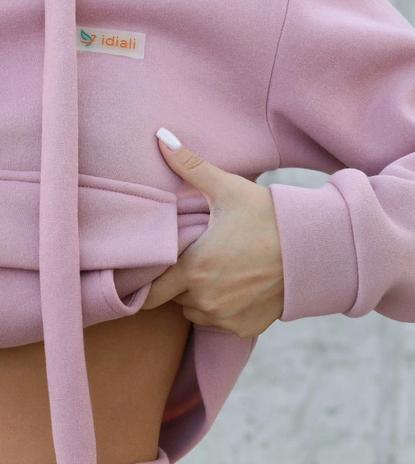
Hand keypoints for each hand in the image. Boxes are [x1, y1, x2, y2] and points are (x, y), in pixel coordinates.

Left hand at [141, 128, 283, 337]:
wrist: (316, 246)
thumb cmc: (269, 215)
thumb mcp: (229, 188)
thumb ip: (189, 166)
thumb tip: (160, 136)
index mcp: (192, 269)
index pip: (149, 293)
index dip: (146, 284)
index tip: (154, 271)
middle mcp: (205, 299)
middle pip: (172, 299)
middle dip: (178, 283)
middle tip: (196, 260)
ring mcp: (224, 317)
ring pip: (194, 311)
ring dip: (199, 297)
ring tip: (219, 271)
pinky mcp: (243, 328)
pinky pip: (220, 322)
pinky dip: (224, 309)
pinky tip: (238, 286)